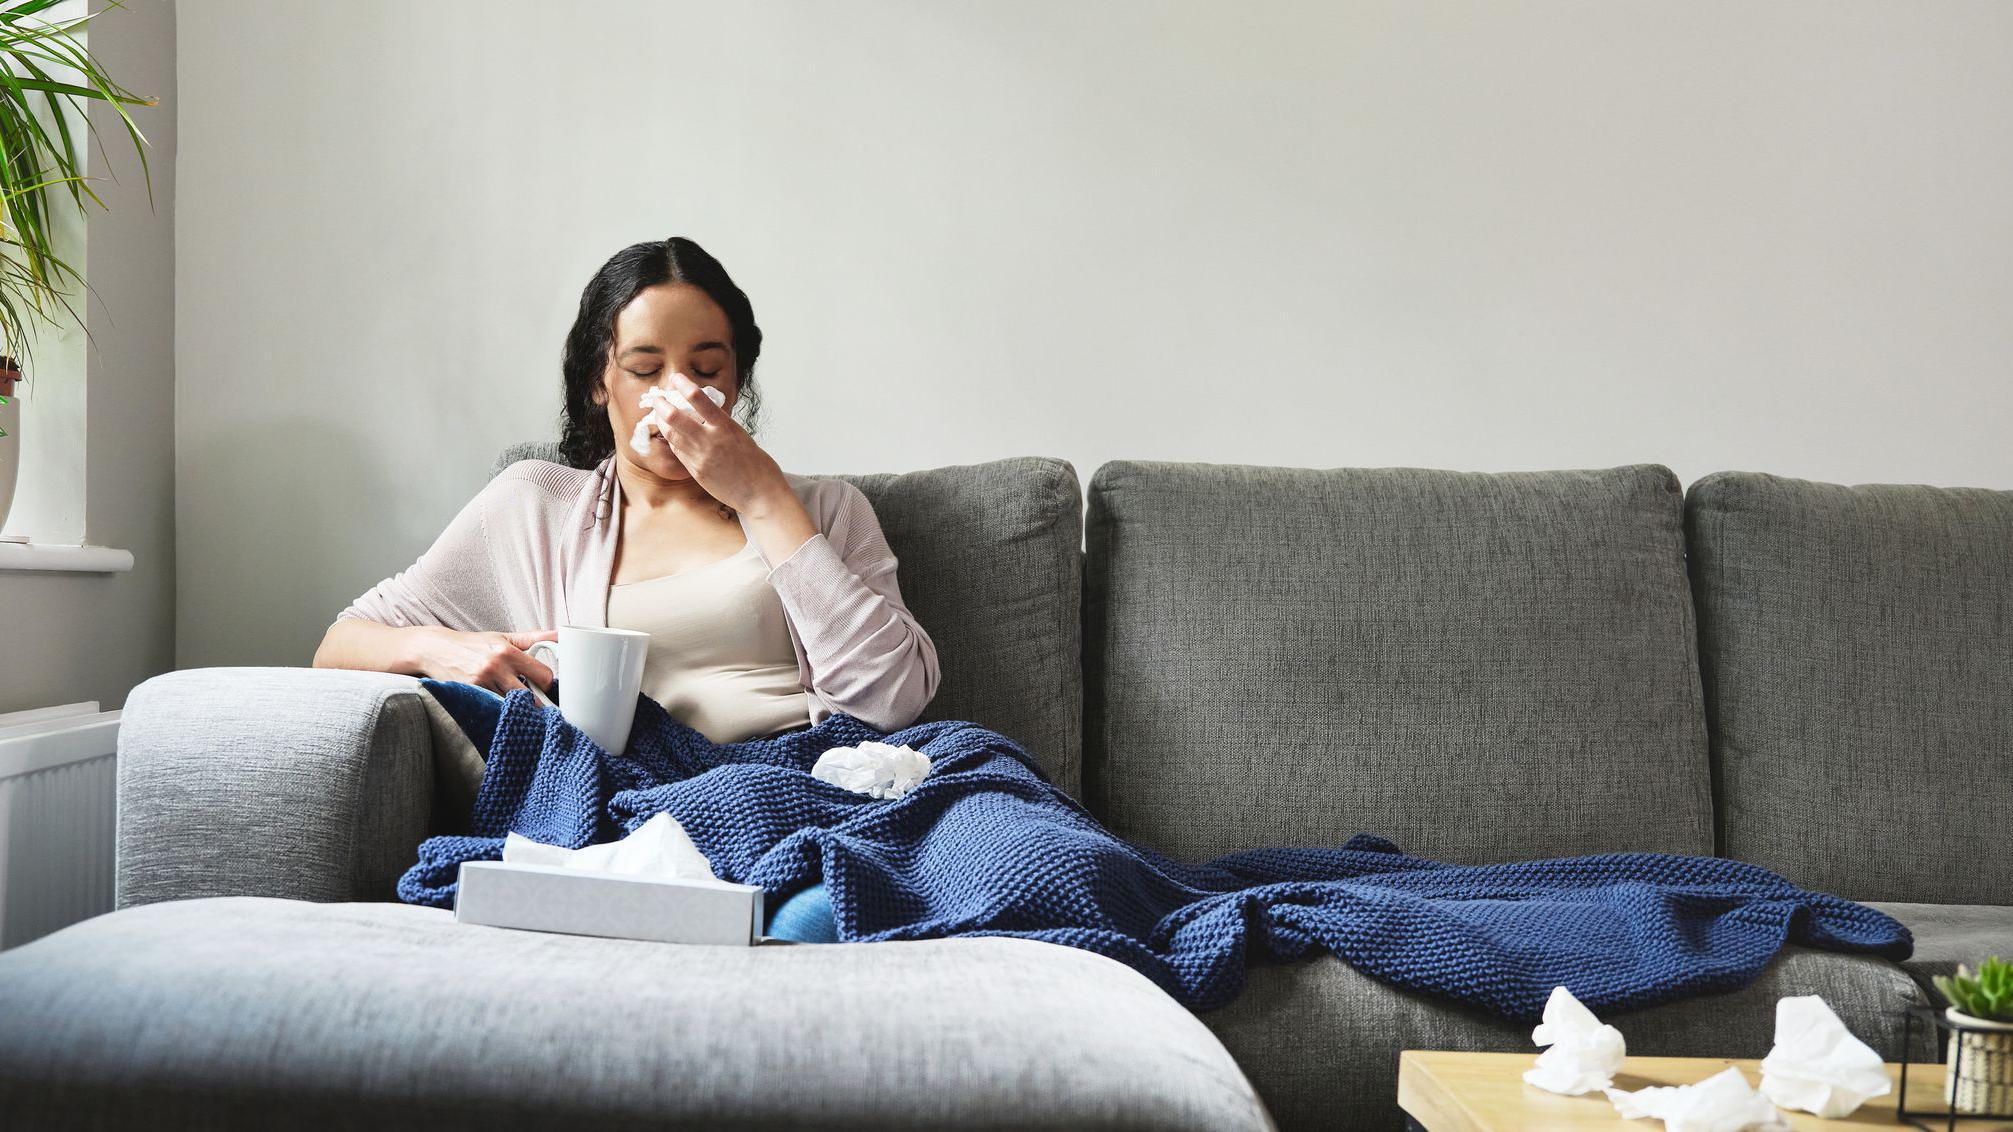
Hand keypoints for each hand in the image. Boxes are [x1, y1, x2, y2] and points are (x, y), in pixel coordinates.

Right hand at [413, 627, 557, 697]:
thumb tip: (561, 633)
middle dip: (537, 702)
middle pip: (530, 696)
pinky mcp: (470, 693)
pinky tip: (504, 710)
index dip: (547, 683)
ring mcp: (482, 682)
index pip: (543, 675)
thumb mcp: (504, 637)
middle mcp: (496, 667)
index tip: (543, 685)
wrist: (437, 650)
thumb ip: (534, 638)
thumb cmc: (475, 644)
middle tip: (537, 703)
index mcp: (508, 651)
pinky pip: (493, 708)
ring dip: (519, 708)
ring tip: (521, 707)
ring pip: (512, 706)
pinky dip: (501, 710)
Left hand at [649, 369, 790, 512]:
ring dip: (662, 422)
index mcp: (725, 427)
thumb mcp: (740, 436)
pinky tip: (672, 435)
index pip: (699, 399)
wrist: (760, 494)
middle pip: (675, 418)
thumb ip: (720, 425)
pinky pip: (678, 451)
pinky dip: (672, 440)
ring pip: (671, 435)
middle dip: (661, 405)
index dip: (683, 385)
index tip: (676, 378)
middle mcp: (710, 441)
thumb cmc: (756, 464)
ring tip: (659, 414)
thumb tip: (704, 414)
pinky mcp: (696, 471)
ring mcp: (700, 458)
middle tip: (657, 397)